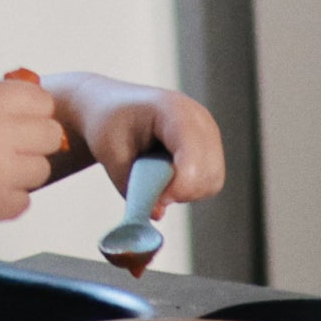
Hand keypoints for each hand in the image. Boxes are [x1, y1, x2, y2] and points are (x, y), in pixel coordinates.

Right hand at [0, 76, 67, 231]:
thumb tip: (30, 105)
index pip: (42, 100)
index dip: (31, 111)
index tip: (17, 119)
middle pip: (51, 134)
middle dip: (33, 140)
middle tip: (8, 147)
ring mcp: (0, 173)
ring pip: (42, 169)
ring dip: (22, 171)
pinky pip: (25, 201)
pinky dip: (8, 199)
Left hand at [45, 75, 226, 211]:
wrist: (110, 107)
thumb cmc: (108, 124)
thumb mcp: (110, 155)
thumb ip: (132, 187)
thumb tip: (157, 213)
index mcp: (173, 111)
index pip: (192, 158)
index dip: (177, 187)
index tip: (153, 200)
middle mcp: (200, 119)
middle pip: (208, 174)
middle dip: (180, 194)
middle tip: (151, 194)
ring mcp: (209, 132)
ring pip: (212, 181)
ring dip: (185, 193)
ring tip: (156, 180)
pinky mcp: (210, 146)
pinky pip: (210, 180)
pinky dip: (190, 189)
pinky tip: (166, 176)